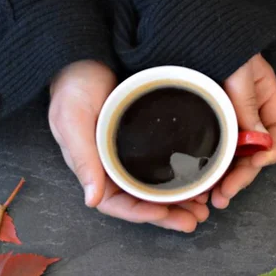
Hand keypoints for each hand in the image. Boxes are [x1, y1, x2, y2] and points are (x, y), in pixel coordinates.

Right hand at [49, 61, 208, 231]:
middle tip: (195, 220)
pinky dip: (183, 176)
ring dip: (179, 201)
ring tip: (203, 207)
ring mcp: (132, 154)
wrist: (86, 56)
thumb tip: (91, 199)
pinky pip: (166, 164)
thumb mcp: (72, 121)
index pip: (116, 203)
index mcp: (93, 168)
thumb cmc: (73, 87)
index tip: (163, 214)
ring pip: (157, 187)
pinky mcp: (148, 138)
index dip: (140, 213)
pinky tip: (201, 180)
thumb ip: (83, 159)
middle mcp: (113, 166)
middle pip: (142, 201)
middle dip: (167, 214)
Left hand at [212, 54, 275, 208]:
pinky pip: (210, 150)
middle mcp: (246, 109)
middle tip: (225, 195)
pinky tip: (199, 184)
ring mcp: (224, 116)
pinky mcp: (201, 122)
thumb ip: (246, 100)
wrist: (176, 27)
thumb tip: (257, 140)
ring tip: (211, 199)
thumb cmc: (212, 39)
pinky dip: (208, 168)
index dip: (272, 150)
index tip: (255, 163)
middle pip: (255, 151)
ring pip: (233, 156)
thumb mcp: (236, 67)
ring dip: (225, 179)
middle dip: (243, 175)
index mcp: (262, 93)